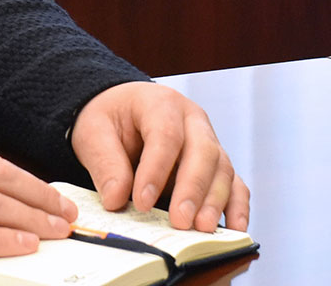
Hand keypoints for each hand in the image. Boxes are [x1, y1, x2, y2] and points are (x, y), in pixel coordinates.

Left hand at [71, 82, 248, 233]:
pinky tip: (235, 229)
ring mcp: (209, 140)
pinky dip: (237, 206)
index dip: (156, 170)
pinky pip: (235, 183)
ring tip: (200, 229)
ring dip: (214, 201)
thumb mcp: (93, 132)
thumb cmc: (110, 119)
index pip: (166, 135)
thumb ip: (105, 163)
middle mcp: (192, 119)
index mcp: (161, 103)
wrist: (122, 111)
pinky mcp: (216, 164)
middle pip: (203, 151)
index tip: (142, 202)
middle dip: (192, 189)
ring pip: (222, 168)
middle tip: (180, 221)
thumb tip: (116, 200)